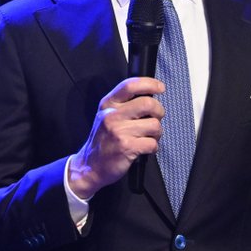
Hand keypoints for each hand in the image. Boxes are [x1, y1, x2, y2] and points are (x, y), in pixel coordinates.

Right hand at [68, 77, 165, 199]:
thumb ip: (124, 104)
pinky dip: (153, 147)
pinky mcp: (126, 147)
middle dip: (159, 112)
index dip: (150, 84)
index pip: (130, 85)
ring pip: (154, 125)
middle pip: (149, 104)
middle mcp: (112, 115)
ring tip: (147, 137)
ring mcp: (119, 131)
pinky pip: (152, 143)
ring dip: (157, 133)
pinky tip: (144, 149)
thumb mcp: (107, 116)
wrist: (90, 166)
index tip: (160, 88)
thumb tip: (150, 95)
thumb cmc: (103, 141)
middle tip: (155, 119)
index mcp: (108, 104)